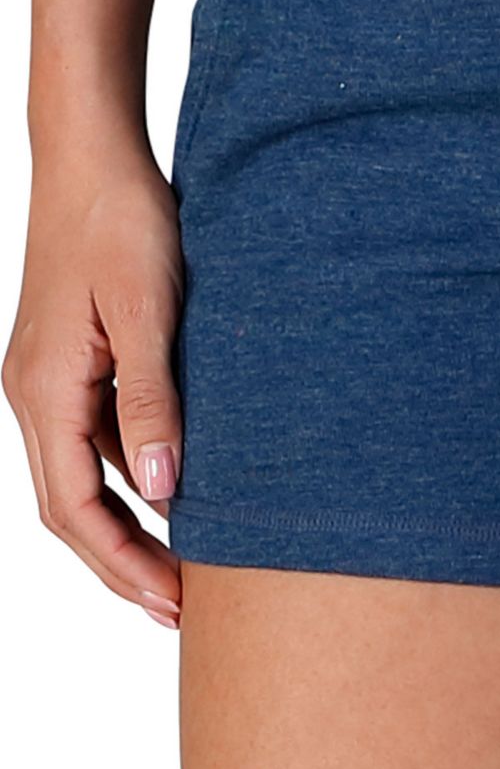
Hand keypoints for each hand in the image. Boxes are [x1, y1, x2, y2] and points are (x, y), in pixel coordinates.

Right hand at [4, 137, 184, 624]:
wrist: (94, 158)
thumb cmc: (122, 220)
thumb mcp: (149, 307)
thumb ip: (154, 395)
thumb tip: (165, 485)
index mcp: (46, 391)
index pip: (74, 510)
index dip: (121, 564)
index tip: (173, 604)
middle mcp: (37, 395)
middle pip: (74, 508)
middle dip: (125, 564)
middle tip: (186, 610)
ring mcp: (53, 380)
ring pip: (86, 477)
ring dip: (132, 525)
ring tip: (192, 567)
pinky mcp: (75, 361)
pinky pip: (98, 439)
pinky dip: (135, 476)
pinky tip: (183, 489)